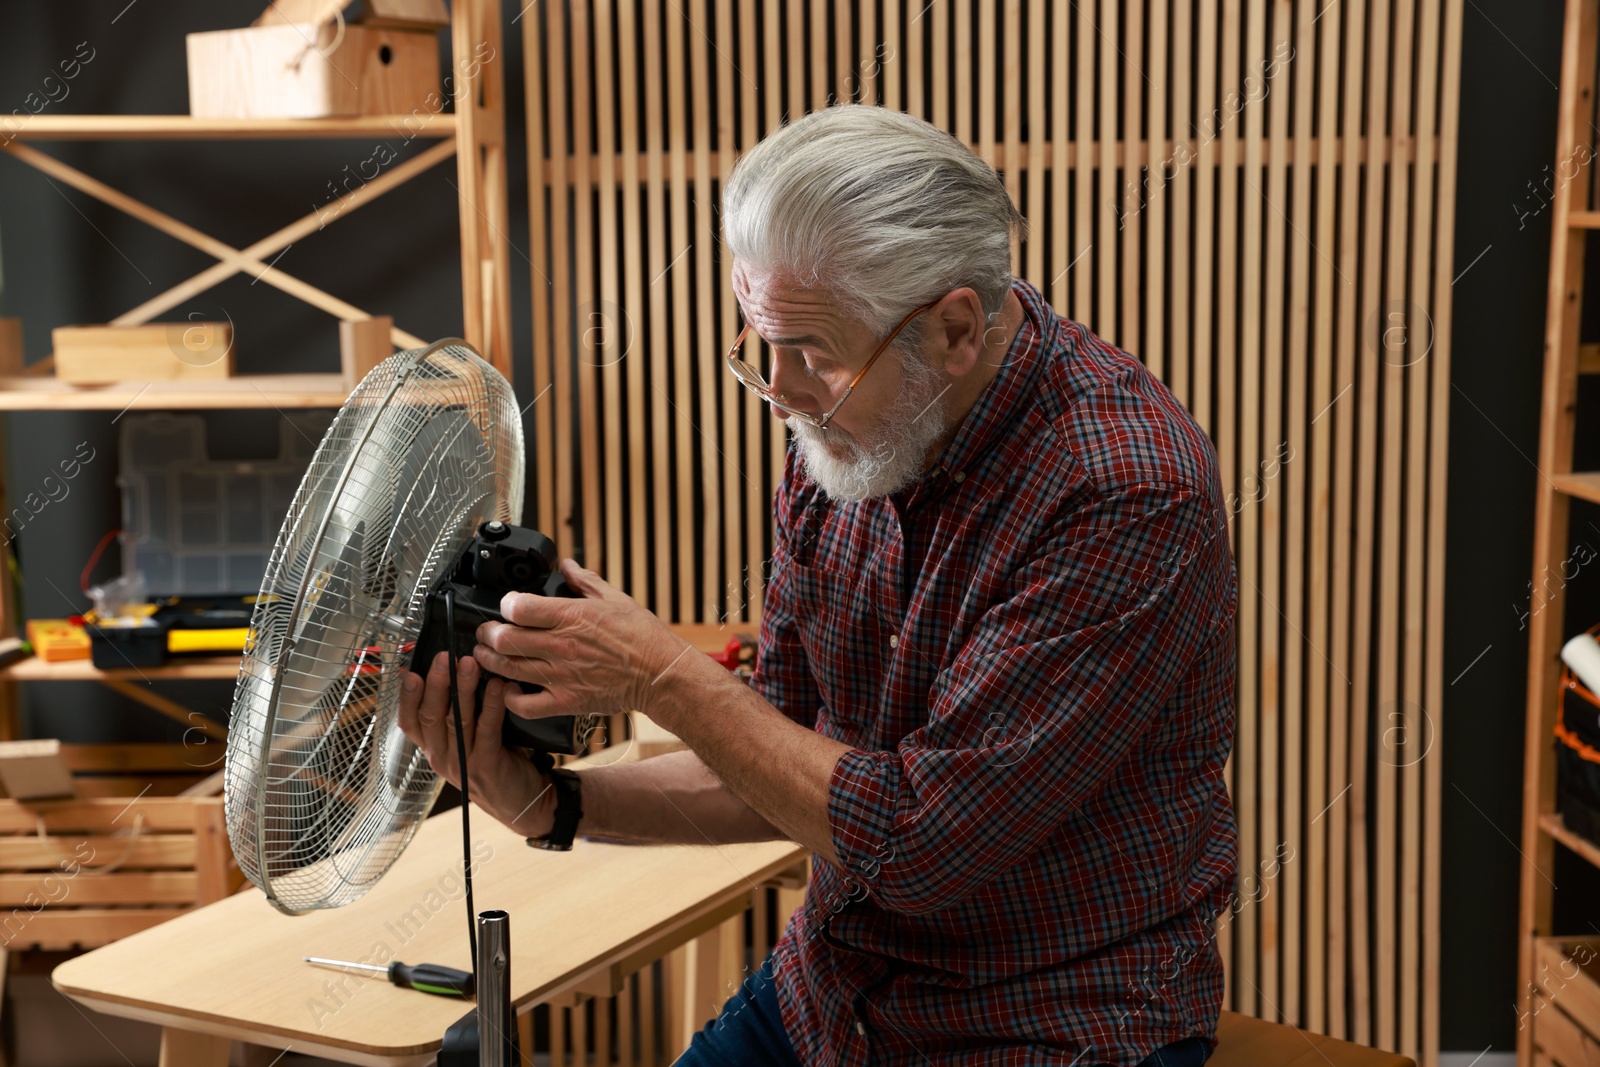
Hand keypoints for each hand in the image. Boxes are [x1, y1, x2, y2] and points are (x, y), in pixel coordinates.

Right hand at [397, 651, 554, 838]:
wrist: (521, 802)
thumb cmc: (493, 762)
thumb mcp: (465, 741)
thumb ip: (455, 714)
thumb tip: (453, 670)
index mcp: (432, 748)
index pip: (408, 721)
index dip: (406, 696)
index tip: (409, 669)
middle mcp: (441, 757)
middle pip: (430, 716)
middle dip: (437, 683)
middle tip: (445, 656)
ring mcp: (463, 763)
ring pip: (456, 720)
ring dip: (463, 689)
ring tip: (470, 663)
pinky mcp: (487, 766)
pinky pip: (487, 730)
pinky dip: (491, 706)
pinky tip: (497, 686)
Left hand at [472, 558, 692, 723]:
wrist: (660, 674)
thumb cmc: (642, 637)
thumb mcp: (615, 599)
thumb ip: (585, 581)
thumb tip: (566, 565)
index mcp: (571, 616)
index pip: (518, 607)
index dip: (505, 604)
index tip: (507, 605)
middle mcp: (561, 646)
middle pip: (504, 638)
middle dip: (488, 632)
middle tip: (486, 630)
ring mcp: (561, 676)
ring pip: (508, 668)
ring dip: (489, 660)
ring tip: (486, 654)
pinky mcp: (566, 701)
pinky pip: (525, 704)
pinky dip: (510, 697)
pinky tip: (509, 689)